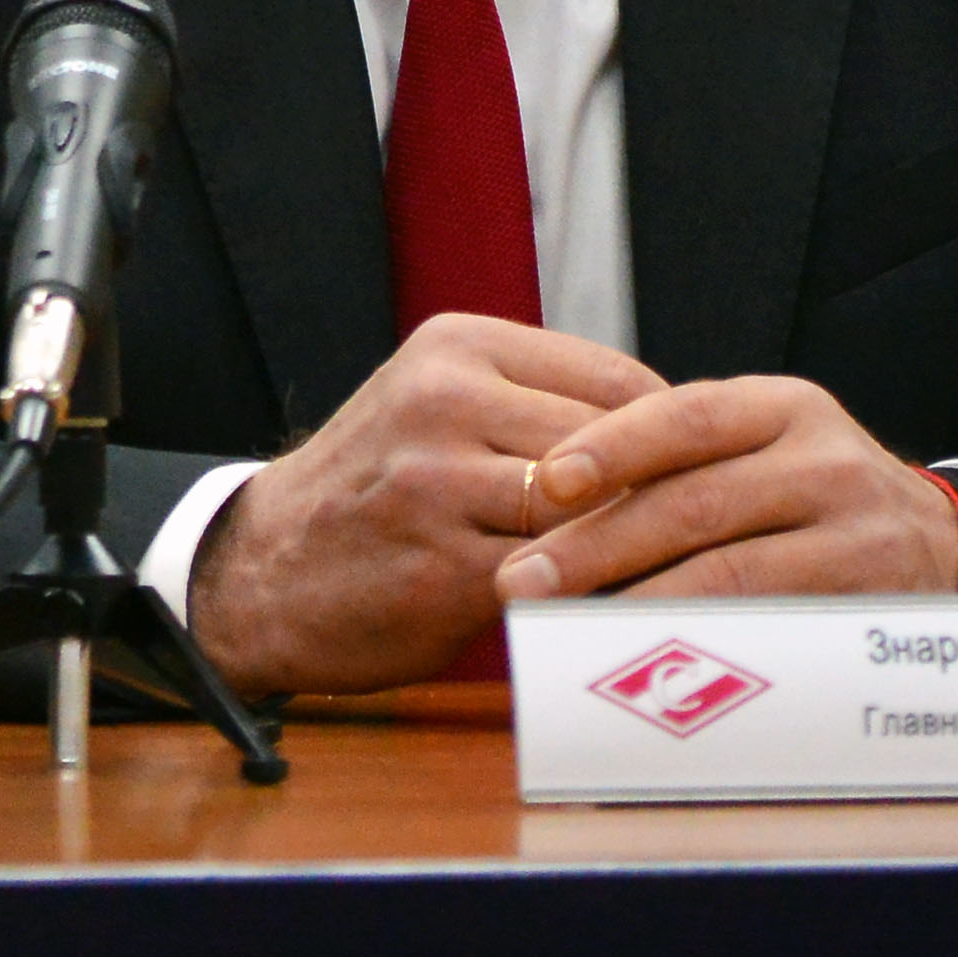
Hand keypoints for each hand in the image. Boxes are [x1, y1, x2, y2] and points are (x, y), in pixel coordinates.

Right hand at [185, 311, 669, 696]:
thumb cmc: (377, 493)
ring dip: (631, 550)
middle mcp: (442, 400)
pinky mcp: (442, 565)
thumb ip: (538, 404)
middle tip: (694, 538)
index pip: (622, 383)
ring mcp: (437, 482)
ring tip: (665, 576)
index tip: (686, 482)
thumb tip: (681, 439)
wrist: (263, 572)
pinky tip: (605, 610)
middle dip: (657, 498)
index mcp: (454, 346)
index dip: (669, 443)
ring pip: (593, 512)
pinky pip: (558, 579)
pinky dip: (592, 597)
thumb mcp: (438, 406)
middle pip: (616, 446)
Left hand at [498, 371, 957, 611]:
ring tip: (560, 628)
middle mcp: (827, 462)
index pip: (686, 416)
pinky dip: (695, 645)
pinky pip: (767, 630)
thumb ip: (674, 463)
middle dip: (595, 545)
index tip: (546, 481)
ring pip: (727, 573)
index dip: (611, 447)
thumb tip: (541, 500)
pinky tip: (637, 659)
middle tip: (519, 580)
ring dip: (631, 605)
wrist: (937, 548)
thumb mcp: (758, 452)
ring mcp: (859, 535)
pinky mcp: (871, 605)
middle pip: (694, 503)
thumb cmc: (805, 502)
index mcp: (783, 409)